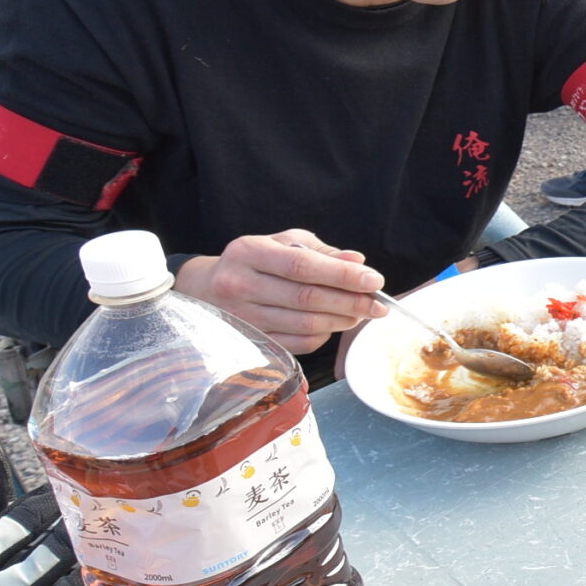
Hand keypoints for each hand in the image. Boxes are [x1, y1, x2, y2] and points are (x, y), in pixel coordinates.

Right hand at [175, 230, 386, 353]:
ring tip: (362, 313)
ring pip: (305, 323)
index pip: (303, 265)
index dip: (342, 274)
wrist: (207, 289)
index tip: (374, 280)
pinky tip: (335, 324)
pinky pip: (298, 342)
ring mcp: (243, 317)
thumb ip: (321, 251)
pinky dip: (324, 334)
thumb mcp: (282, 242)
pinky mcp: (251, 341)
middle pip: (306, 298)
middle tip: (379, 305)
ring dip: (342, 320)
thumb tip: (358, 262)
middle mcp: (240, 285)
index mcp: (249, 252)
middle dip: (351, 302)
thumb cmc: (255, 261)